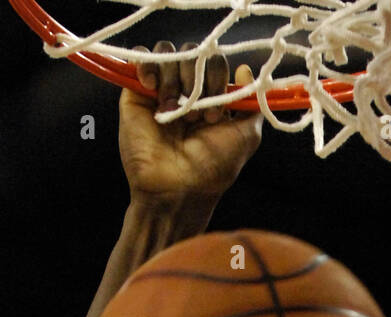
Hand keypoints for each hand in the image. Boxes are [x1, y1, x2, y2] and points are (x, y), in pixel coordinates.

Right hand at [119, 43, 262, 207]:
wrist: (176, 188)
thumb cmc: (212, 168)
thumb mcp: (246, 137)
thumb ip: (252, 102)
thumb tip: (245, 69)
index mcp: (210, 99)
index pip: (215, 63)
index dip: (218, 79)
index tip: (215, 116)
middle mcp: (186, 91)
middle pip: (193, 53)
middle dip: (197, 79)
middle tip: (194, 116)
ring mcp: (160, 90)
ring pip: (168, 52)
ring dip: (174, 78)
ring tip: (172, 111)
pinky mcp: (135, 92)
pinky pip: (140, 57)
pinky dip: (148, 64)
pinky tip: (152, 88)